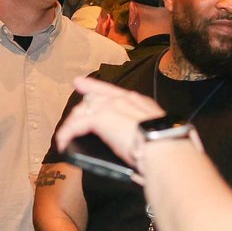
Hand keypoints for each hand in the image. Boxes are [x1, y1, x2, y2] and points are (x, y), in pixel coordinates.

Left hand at [52, 77, 170, 170]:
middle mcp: (123, 99)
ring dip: (72, 125)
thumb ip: (143, 132)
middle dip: (78, 110)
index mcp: (139, 102)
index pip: (111, 92)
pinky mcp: (100, 118)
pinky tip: (64, 144)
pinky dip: (67, 134)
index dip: (94, 87)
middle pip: (92, 100)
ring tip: (67, 140)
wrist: (164, 145)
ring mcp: (111, 106)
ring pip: (82, 111)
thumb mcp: (155, 131)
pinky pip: (76, 125)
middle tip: (67, 124)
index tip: (80, 82)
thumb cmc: (167, 144)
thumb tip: (137, 148)